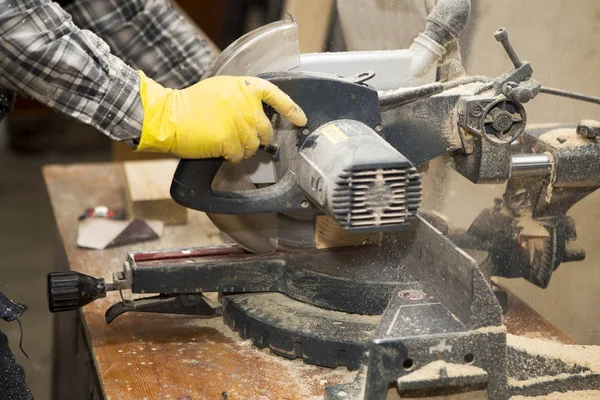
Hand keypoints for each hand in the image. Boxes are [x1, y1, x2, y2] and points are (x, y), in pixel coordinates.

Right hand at [135, 72, 306, 161]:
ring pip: (253, 146)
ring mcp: (237, 122)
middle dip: (259, 139)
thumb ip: (242, 99)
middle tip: (245, 140)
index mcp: (243, 87)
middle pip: (265, 129)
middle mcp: (243, 102)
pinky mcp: (228, 139)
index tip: (301, 120)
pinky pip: (239, 155)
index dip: (291, 109)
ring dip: (242, 150)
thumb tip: (260, 118)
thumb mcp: (220, 90)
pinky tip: (219, 151)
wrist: (167, 116)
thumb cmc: (190, 105)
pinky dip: (231, 157)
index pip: (275, 94)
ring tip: (225, 144)